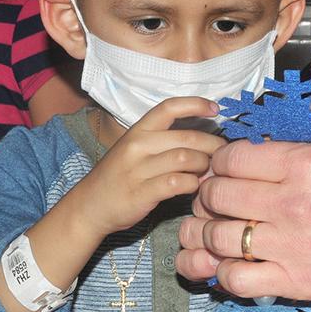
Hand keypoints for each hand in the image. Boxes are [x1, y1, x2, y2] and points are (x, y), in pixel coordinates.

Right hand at [75, 97, 223, 237]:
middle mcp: (138, 146)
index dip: (196, 104)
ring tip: (206, 172)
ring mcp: (138, 169)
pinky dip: (193, 184)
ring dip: (204, 166)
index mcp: (138, 130)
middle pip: (188, 137)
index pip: (169, 107)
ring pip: (187, 159)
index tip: (216, 109)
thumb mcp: (136, 150)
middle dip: (212, 145)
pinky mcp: (142, 192)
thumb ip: (165, 142)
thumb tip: (205, 137)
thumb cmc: (120, 176)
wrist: (88, 207)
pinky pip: (179, 182)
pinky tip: (193, 186)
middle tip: (221, 154)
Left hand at [176, 140, 310, 301]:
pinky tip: (231, 265)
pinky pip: (237, 279)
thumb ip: (302, 153)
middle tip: (211, 201)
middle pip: (217, 195)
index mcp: (306, 163)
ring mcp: (292, 244)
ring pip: (218, 238)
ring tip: (209, 233)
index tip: (221, 170)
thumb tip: (263, 151)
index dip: (219, 163)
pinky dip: (224, 273)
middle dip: (207, 196)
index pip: (232, 158)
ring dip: (206, 235)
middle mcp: (292, 202)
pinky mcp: (297, 280)